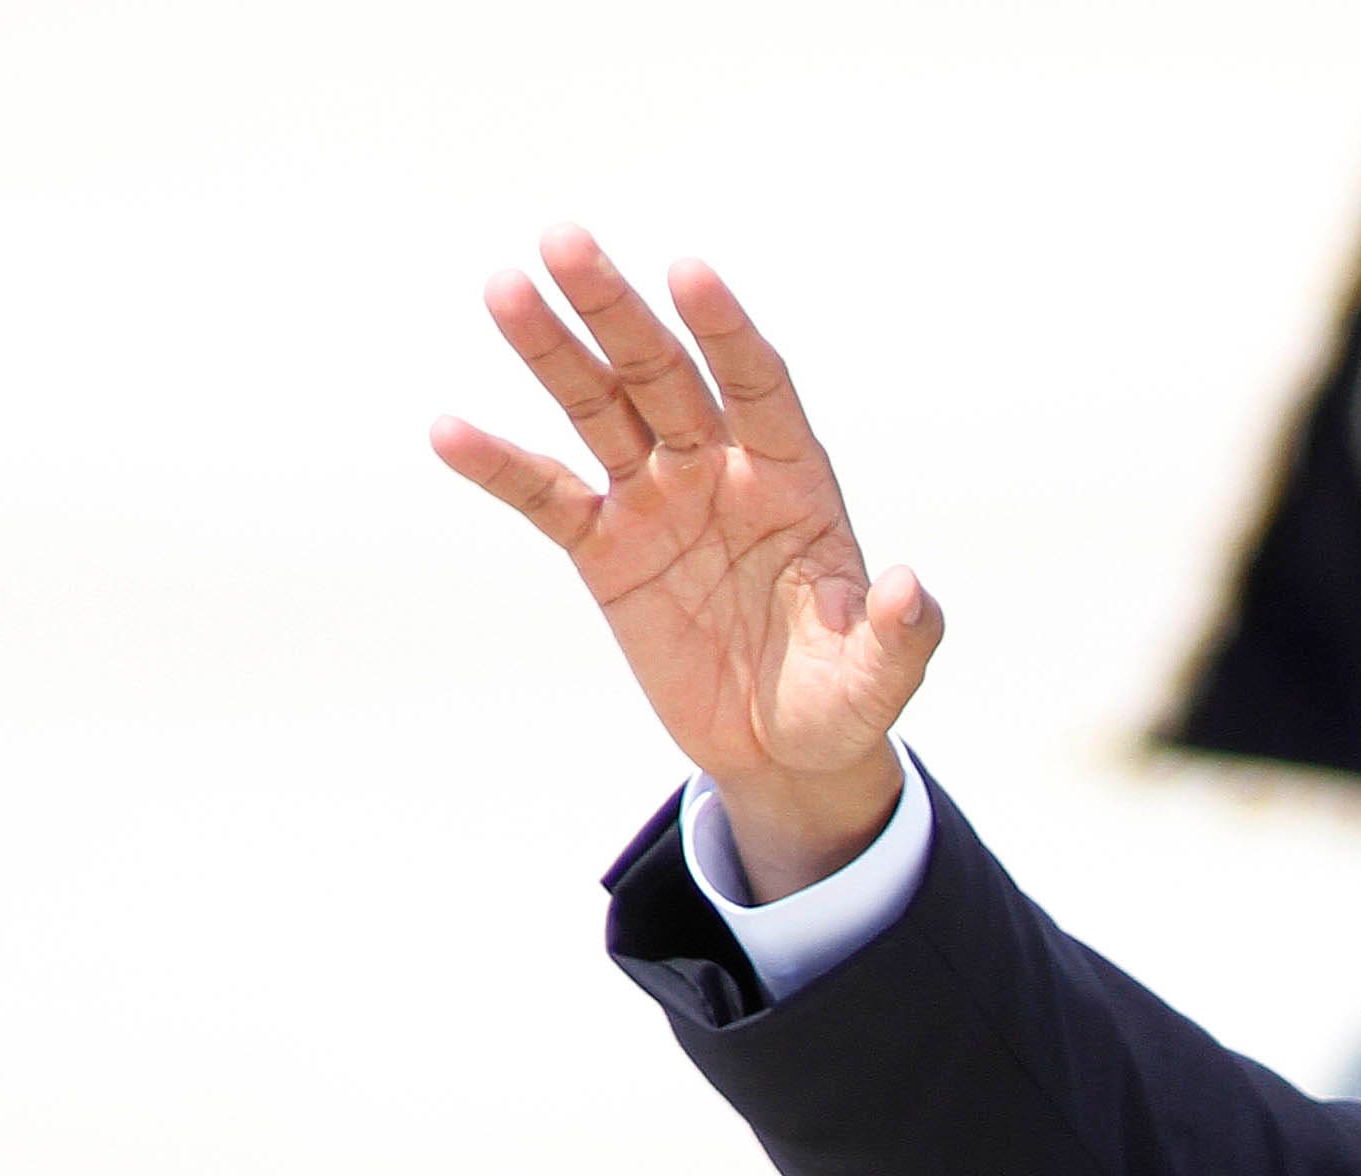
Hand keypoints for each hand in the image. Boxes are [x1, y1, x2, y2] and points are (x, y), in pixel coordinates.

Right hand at [431, 231, 935, 898]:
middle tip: (565, 240)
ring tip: (504, 288)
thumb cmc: (840, 700)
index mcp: (792, 478)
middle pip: (663, 373)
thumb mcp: (878, 680)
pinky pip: (547, 497)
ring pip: (598, 409)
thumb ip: (900, 635)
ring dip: (551, 351)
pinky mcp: (606, 548)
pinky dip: (501, 466)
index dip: (725, 331)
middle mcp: (719, 469)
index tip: (689, 274)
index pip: (757, 383)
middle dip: (618, 311)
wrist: (781, 750)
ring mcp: (657, 500)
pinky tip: (449, 431)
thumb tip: (911, 590)